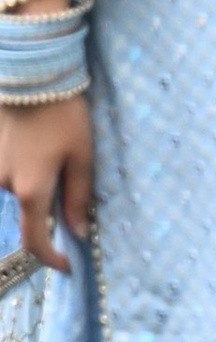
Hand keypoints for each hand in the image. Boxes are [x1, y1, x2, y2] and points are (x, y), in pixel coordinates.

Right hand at [1, 92, 91, 278]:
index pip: (35, 240)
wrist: (32, 76)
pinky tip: (42, 143)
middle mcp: (7, 186)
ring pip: (21, 189)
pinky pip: (11, 172)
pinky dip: (28, 167)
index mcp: (32, 190)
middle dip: (51, 203)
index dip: (50, 258)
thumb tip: (79, 233)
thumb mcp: (82, 155)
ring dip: (39, 180)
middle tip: (74, 176)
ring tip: (58, 148)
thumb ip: (78, 197)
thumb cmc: (63, 115)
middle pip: (32, 209)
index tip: (67, 264)